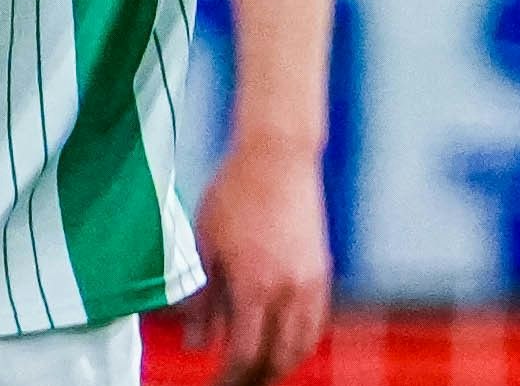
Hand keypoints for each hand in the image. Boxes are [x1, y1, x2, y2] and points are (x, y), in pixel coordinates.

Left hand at [189, 142, 331, 385]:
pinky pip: (316, 321)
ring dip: (280, 363)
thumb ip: (203, 301)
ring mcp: (310, 280)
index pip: (245, 354)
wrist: (278, 156)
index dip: (229, 377)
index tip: (215, 382)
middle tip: (234, 380)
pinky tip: (281, 341)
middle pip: (277, 358)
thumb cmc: (235, 194)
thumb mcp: (206, 247)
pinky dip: (300, 341)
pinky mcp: (321, 269)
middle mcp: (289, 290)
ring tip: (258, 368)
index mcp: (255, 286)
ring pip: (302, 345)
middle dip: (255, 377)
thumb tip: (198, 343)